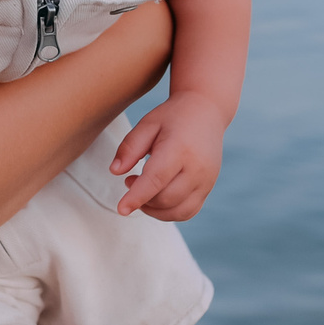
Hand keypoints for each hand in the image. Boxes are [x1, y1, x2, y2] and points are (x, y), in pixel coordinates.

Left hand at [110, 96, 225, 220]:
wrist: (206, 111)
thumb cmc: (173, 117)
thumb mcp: (147, 124)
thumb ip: (129, 147)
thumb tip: (115, 171)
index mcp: (179, 148)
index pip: (156, 179)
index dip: (137, 196)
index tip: (121, 209)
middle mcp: (197, 168)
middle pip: (166, 199)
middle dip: (142, 199)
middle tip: (129, 180)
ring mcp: (206, 180)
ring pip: (177, 211)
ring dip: (154, 210)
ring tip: (142, 191)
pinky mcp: (208, 188)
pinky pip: (188, 212)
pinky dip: (169, 212)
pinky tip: (157, 198)